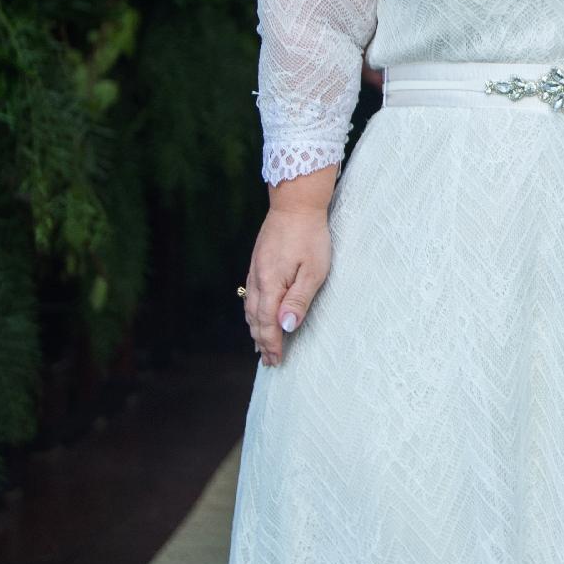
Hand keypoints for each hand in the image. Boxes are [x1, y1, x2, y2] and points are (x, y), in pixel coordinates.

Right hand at [243, 207, 331, 365]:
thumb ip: (298, 300)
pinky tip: (256, 314)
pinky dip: (252, 311)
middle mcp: (258, 279)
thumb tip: (286, 326)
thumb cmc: (310, 236)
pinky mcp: (257, 261)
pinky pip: (251, 294)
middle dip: (262, 341)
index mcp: (271, 284)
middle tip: (269, 360)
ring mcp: (255, 269)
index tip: (276, 360)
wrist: (295, 203)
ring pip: (250, 307)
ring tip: (260, 344)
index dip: (272, 343)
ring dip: (255, 328)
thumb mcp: (313, 271)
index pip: (268, 323)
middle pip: (255, 318)